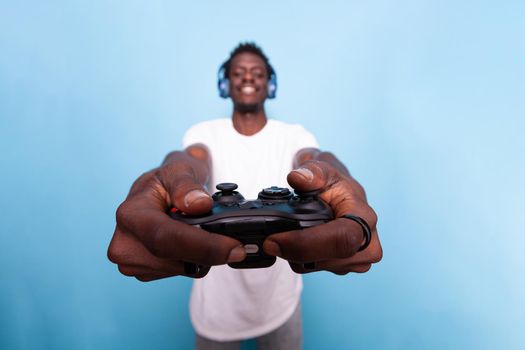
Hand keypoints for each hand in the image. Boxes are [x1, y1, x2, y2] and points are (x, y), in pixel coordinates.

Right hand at [107, 150, 245, 280]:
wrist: (159, 193)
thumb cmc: (168, 179)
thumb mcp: (179, 169)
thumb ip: (187, 185)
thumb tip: (199, 204)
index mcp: (130, 215)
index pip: (166, 238)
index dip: (203, 246)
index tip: (234, 248)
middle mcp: (125, 244)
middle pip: (177, 259)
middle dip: (210, 250)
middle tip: (235, 240)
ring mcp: (133, 262)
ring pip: (185, 269)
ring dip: (203, 254)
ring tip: (203, 231)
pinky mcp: (146, 273)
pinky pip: (184, 272)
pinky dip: (196, 259)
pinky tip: (194, 242)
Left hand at [262, 160, 381, 274]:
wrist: (339, 194)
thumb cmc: (333, 182)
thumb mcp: (322, 168)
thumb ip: (311, 171)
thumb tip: (297, 178)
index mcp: (364, 217)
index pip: (342, 239)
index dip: (306, 243)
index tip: (275, 239)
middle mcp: (367, 243)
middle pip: (328, 260)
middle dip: (294, 251)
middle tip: (271, 238)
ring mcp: (357, 259)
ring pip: (316, 267)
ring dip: (295, 255)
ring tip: (287, 234)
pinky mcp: (343, 267)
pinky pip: (313, 269)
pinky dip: (298, 258)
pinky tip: (295, 242)